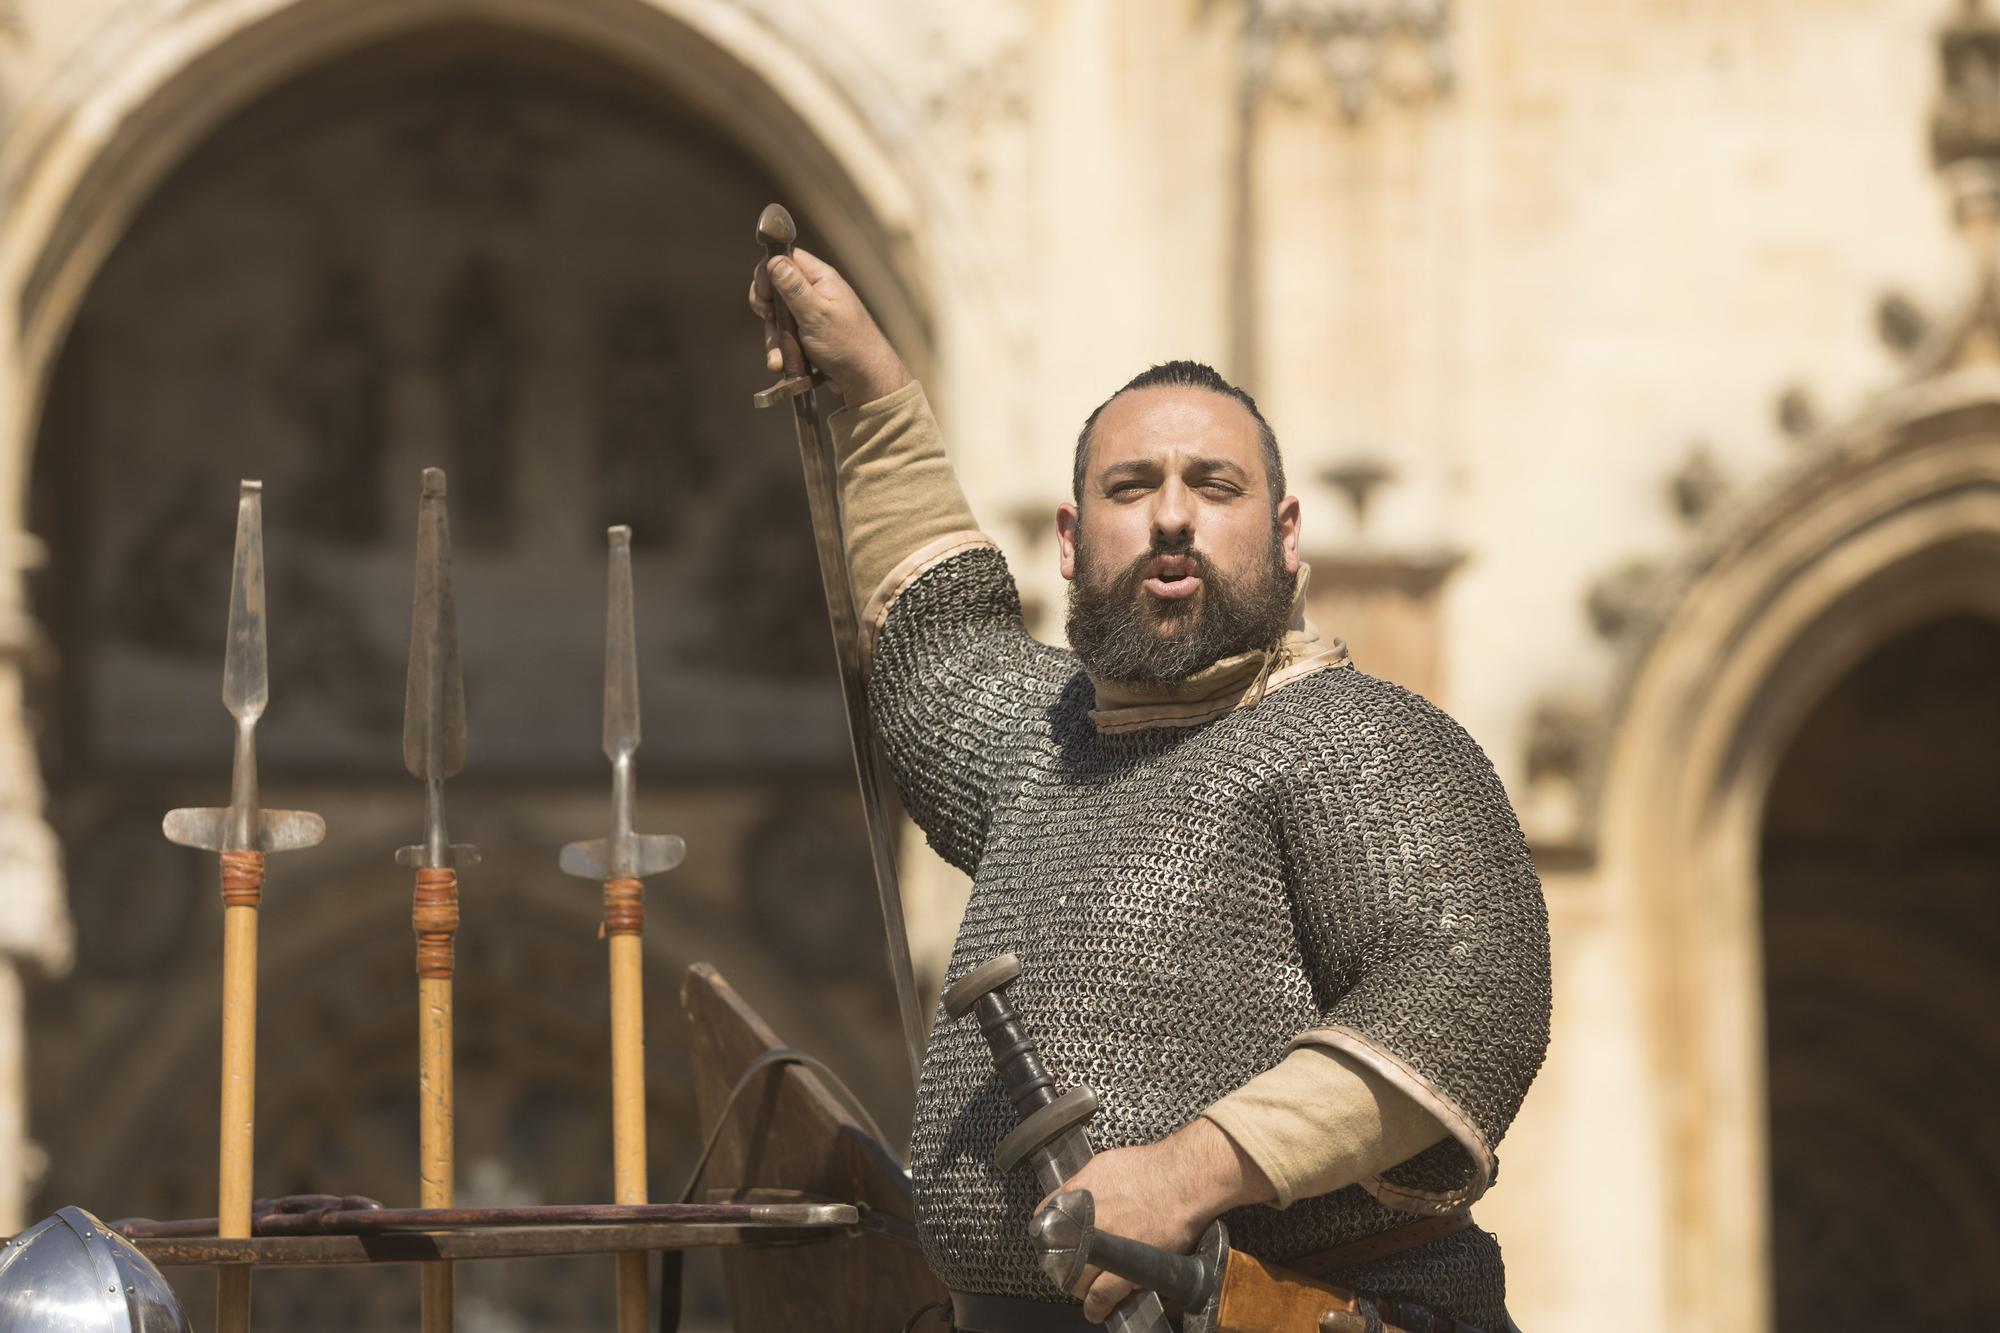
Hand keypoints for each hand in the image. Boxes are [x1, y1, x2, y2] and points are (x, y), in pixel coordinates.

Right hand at [747, 246, 911, 405]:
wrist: (864, 379)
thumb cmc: (847, 344)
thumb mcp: (817, 313)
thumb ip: (794, 288)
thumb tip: (774, 259)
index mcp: (820, 278)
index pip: (785, 258)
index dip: (768, 272)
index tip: (765, 295)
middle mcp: (814, 291)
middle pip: (775, 287)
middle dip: (766, 307)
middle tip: (770, 319)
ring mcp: (809, 314)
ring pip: (776, 316)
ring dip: (773, 337)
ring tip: (778, 358)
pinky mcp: (806, 334)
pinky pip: (784, 336)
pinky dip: (780, 350)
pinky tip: (780, 364)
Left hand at [1038, 1117, 1273, 1322]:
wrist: (1183, 1181)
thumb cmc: (1152, 1168)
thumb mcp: (1105, 1164)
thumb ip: (1084, 1183)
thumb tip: (1075, 1194)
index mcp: (1077, 1196)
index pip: (1045, 1215)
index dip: (1049, 1229)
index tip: (1054, 1238)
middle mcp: (1083, 1224)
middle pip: (1058, 1253)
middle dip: (1062, 1261)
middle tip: (1071, 1265)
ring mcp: (1102, 1249)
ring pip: (1076, 1278)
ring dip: (1078, 1285)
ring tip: (1085, 1287)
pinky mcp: (1123, 1271)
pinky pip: (1100, 1296)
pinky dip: (1096, 1306)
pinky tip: (1095, 1310)